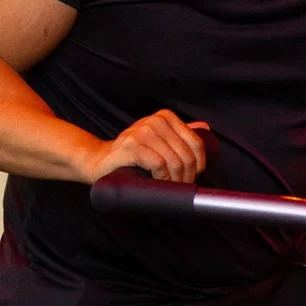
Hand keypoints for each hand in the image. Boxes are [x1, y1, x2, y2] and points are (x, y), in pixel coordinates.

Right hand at [82, 110, 208, 182]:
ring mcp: (142, 132)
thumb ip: (179, 132)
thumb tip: (205, 127)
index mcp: (165, 117)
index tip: (194, 176)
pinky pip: (159, 164)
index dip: (199, 164)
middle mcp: (155, 121)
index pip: (196, 142)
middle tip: (181, 187)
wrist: (100, 162)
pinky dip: (163, 178)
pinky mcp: (131, 145)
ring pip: (174, 161)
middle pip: (186, 154)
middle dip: (187, 176)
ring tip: (171, 188)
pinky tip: (159, 183)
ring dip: (176, 181)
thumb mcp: (158, 139)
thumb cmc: (132, 155)